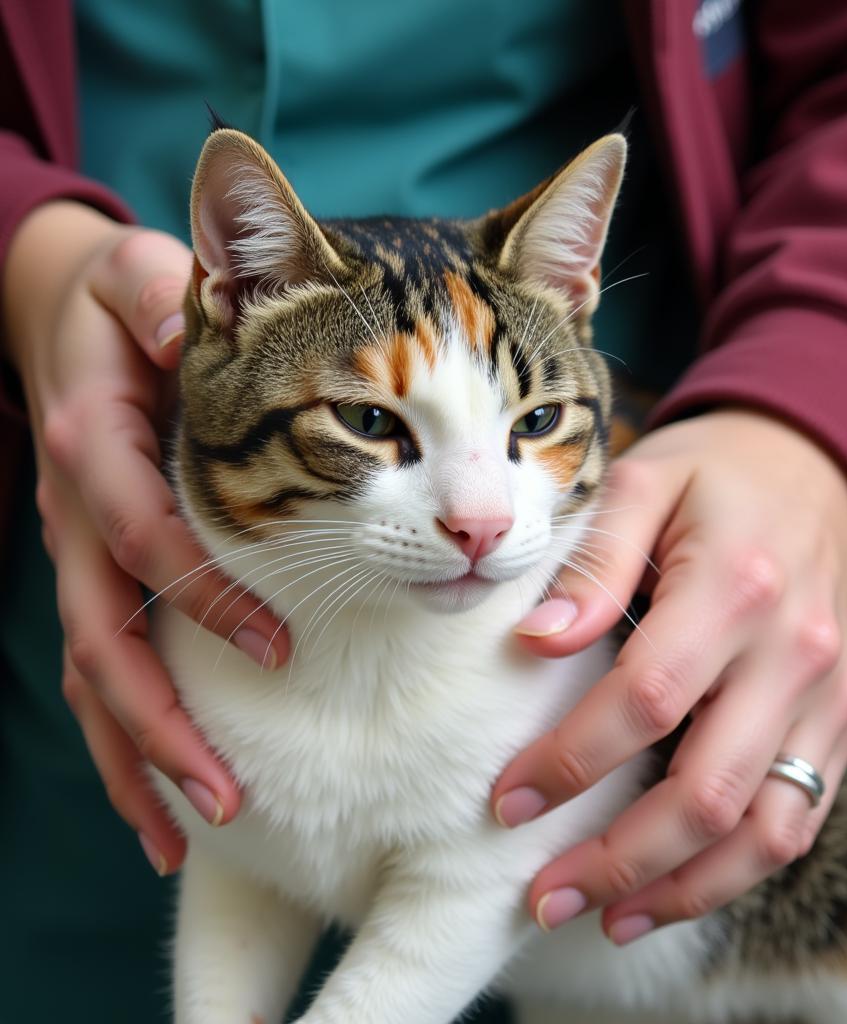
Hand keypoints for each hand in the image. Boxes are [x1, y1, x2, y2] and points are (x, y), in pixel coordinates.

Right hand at [2, 201, 289, 873]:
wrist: (60, 318)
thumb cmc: (120, 302)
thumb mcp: (140, 274)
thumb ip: (165, 295)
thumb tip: (192, 324)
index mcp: (96, 445)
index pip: (146, 536)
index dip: (202, 595)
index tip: (277, 644)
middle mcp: (76, 513)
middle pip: (106, 639)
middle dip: (162, 721)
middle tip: (229, 796)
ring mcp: (78, 554)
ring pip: (96, 676)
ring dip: (141, 756)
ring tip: (196, 829)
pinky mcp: (93, 573)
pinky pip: (104, 668)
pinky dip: (130, 737)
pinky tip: (165, 800)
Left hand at [491, 408, 846, 941]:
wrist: (830, 471)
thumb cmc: (722, 474)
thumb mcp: (648, 482)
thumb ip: (593, 562)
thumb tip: (536, 642)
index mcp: (736, 586)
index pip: (647, 699)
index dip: (571, 761)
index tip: (507, 800)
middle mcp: (795, 654)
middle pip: (707, 790)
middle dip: (618, 858)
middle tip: (543, 896)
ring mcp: (831, 698)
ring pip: (765, 830)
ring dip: (681, 889)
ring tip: (604, 919)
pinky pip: (799, 820)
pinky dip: (736, 871)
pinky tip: (674, 890)